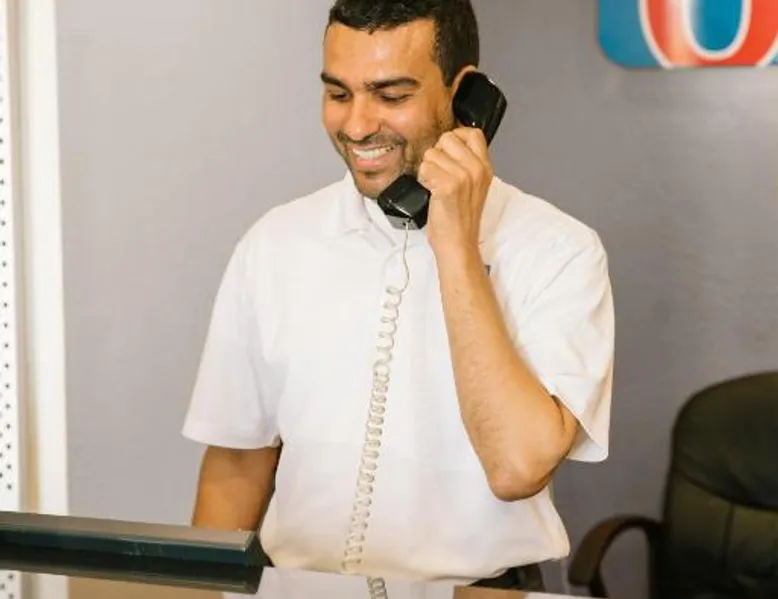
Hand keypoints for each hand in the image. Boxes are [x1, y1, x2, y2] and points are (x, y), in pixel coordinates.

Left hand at [417, 127, 493, 255]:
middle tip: (440, 174)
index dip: (455, 137)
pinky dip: (423, 179)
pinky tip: (431, 190)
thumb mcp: (473, 185)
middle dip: (437, 154)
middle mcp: (477, 169)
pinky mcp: (448, 186)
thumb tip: (448, 143)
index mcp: (485, 167)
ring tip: (436, 185)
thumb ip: (466, 163)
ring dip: (428, 168)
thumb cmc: (460, 218)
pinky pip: (425, 168)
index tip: (448, 154)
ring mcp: (463, 177)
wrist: (458, 243)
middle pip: (447, 138)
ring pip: (432, 153)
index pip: (471, 132)